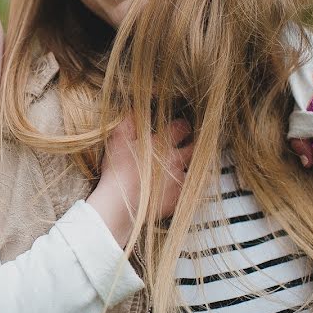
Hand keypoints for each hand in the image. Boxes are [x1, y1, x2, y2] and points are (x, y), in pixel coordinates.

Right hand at [88, 116, 193, 245]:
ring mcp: (178, 180)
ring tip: (183, 167)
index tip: (181, 126)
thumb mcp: (118, 139)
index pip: (181, 128)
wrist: (121, 202)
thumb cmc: (119, 170)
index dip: (182, 125)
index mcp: (162, 143)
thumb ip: (129, 122)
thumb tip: (136, 110)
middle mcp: (175, 160)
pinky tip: (177, 188)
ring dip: (189, 167)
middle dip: (193, 144)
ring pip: (193, 170)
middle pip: (194, 148)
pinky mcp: (176, 198)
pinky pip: (187, 192)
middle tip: (189, 143)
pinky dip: (183, 189)